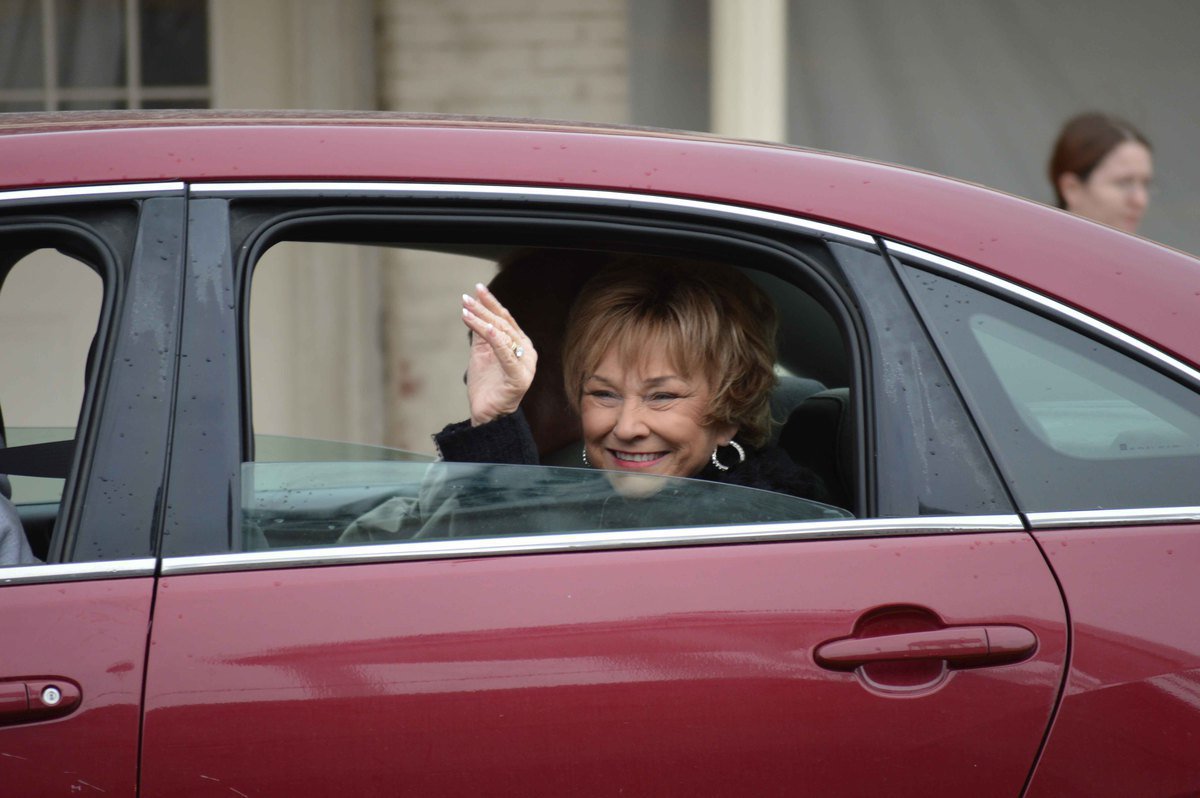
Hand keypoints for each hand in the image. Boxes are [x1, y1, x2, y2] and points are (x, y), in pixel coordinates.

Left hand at [460, 283, 537, 425]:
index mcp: (520, 344)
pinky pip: (506, 355)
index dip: (491, 303)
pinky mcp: (519, 378)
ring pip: (503, 336)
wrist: (487, 415)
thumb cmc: (486, 384)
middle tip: (466, 298)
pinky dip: (496, 340)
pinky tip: (486, 327)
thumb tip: (473, 306)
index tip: (477, 288)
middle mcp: (527, 352)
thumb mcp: (481, 352)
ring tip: (466, 310)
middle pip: (504, 324)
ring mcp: (525, 365)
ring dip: (484, 321)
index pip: (506, 318)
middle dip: (484, 309)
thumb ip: (481, 332)